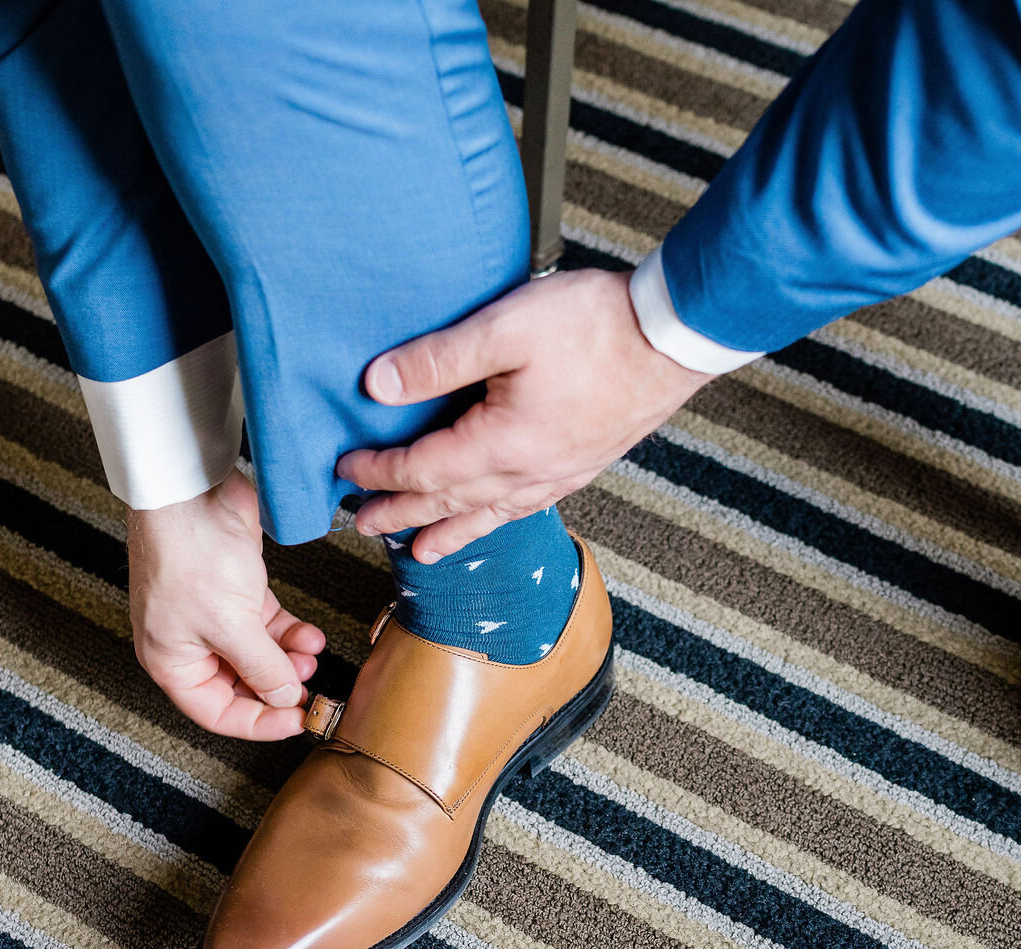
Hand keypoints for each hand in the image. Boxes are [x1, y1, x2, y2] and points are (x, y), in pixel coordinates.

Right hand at [126, 470, 325, 740]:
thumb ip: (262, 667)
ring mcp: (213, 615)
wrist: (193, 489)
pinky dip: (290, 632)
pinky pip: (267, 625)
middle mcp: (189, 642)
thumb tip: (284, 697)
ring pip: (258, 654)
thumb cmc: (190, 552)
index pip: (218, 712)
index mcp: (171, 660)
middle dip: (278, 686)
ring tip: (312, 655)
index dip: (259, 722)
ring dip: (289, 659)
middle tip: (310, 686)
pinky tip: (310, 635)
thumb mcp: (232, 624)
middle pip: (240, 684)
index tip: (296, 721)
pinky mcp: (236, 590)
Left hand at [338, 268, 710, 562]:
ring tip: (422, 551)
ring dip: (448, 533)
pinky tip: (494, 516)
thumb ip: (438, 360)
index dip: (380, 473)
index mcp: (501, 445)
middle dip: (402, 516)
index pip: (422, 471)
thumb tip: (378, 386)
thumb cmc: (597, 326)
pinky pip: (526, 506)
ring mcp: (560, 473)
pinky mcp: (583, 463)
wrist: (674, 336)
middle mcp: (529, 473)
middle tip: (365, 527)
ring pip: (490, 516)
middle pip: (450, 505)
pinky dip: (495, 520)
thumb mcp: (504, 328)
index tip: (346, 471)